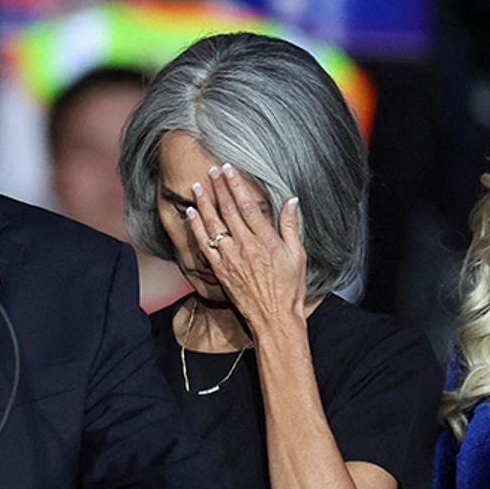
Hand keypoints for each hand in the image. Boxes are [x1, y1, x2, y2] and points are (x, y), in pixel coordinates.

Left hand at [187, 164, 306, 333]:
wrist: (274, 319)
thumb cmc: (290, 289)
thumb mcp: (299, 255)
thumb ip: (291, 226)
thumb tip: (291, 200)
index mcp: (266, 241)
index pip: (248, 206)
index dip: (236, 185)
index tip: (229, 169)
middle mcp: (245, 247)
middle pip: (228, 211)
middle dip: (219, 188)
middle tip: (211, 170)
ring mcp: (230, 259)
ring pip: (213, 225)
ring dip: (204, 203)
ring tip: (197, 185)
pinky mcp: (220, 271)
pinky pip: (204, 245)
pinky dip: (196, 227)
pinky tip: (190, 213)